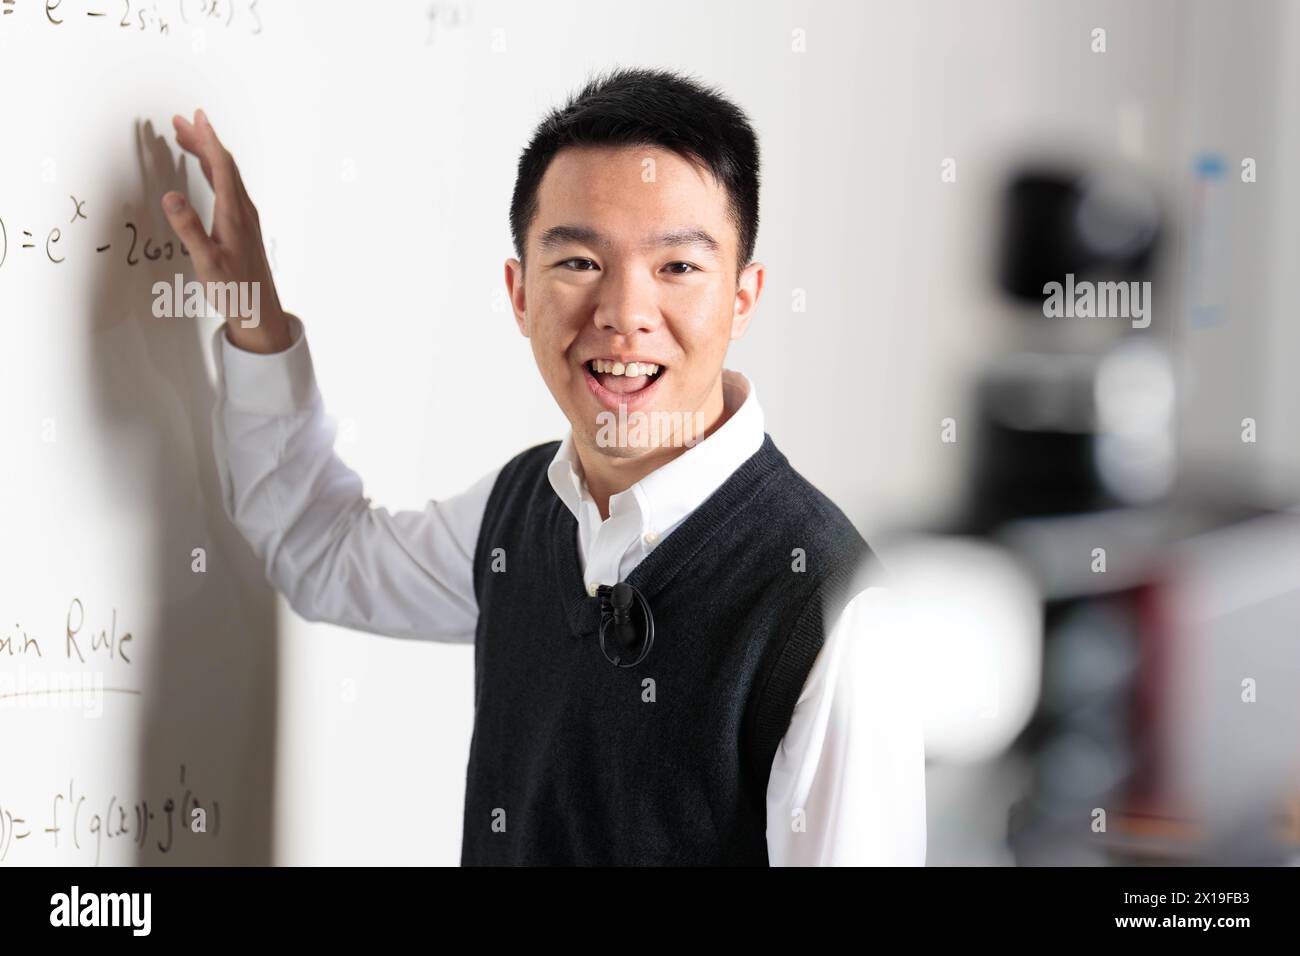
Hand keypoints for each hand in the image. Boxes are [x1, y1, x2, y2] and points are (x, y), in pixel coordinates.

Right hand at [161, 109, 291, 353]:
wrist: (260, 310)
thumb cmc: (235, 289)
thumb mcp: (206, 262)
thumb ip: (189, 229)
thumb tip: (171, 196)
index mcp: (234, 215)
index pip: (222, 167)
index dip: (208, 141)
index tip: (195, 118)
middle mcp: (243, 211)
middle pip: (224, 165)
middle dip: (203, 140)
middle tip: (181, 120)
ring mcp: (245, 218)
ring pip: (226, 176)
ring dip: (206, 154)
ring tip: (185, 137)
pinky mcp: (243, 227)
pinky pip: (228, 188)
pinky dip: (213, 172)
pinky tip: (205, 172)